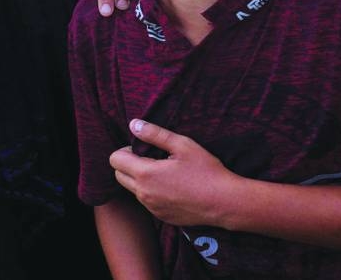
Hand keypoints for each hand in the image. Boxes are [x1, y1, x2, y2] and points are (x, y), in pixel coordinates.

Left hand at [110, 119, 239, 226]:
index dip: (126, 149)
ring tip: (163, 171)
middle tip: (151, 158)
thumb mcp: (182, 145)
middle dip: (128, 164)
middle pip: (119, 175)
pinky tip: (172, 186)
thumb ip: (154, 134)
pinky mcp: (161, 217)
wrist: (225, 203)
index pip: (115, 159)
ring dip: (139, 179)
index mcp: (145, 174)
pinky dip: (151, 192)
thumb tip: (133, 124)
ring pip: (132, 190)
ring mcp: (152, 208)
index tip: (144, 148)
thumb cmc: (206, 171)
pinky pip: (147, 202)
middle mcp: (144, 194)